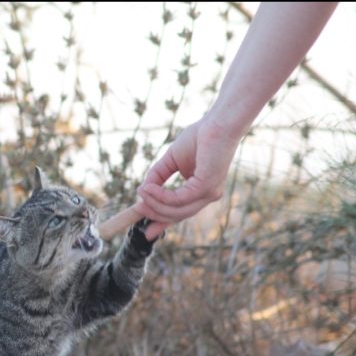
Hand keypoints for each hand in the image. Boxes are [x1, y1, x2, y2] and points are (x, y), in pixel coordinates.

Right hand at [134, 117, 239, 239]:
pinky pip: (178, 199)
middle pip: (177, 215)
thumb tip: (143, 190)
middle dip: (155, 214)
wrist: (217, 123)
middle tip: (137, 207)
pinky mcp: (206, 187)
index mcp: (200, 192)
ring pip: (177, 210)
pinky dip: (161, 196)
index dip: (162, 222)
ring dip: (155, 204)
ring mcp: (208, 194)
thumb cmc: (199, 137)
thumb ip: (158, 175)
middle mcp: (207, 196)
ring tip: (141, 194)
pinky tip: (149, 189)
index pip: (180, 213)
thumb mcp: (171, 160)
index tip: (145, 232)